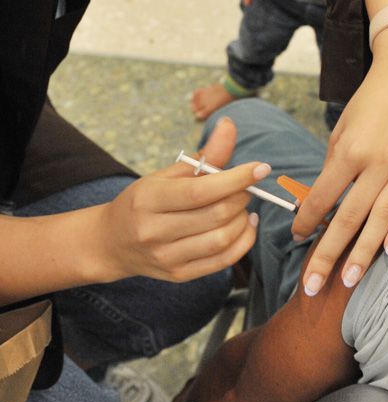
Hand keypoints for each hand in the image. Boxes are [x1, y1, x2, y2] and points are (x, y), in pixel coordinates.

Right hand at [98, 118, 263, 282]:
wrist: (111, 243)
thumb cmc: (144, 202)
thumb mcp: (167, 175)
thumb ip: (205, 155)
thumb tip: (229, 126)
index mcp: (148, 199)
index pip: (201, 191)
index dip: (237, 179)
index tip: (261, 168)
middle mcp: (154, 231)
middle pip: (216, 214)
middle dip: (242, 197)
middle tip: (246, 188)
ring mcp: (166, 257)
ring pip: (222, 238)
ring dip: (244, 219)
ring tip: (243, 206)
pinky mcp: (178, 275)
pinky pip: (223, 260)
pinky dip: (244, 241)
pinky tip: (245, 225)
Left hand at [293, 28, 387, 295]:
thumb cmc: (372, 98)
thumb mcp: (343, 127)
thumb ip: (334, 166)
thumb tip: (322, 201)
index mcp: (351, 150)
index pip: (323, 198)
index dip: (308, 222)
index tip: (297, 238)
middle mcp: (380, 162)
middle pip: (350, 219)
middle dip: (329, 255)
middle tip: (313, 287)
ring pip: (383, 219)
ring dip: (365, 252)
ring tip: (349, 280)